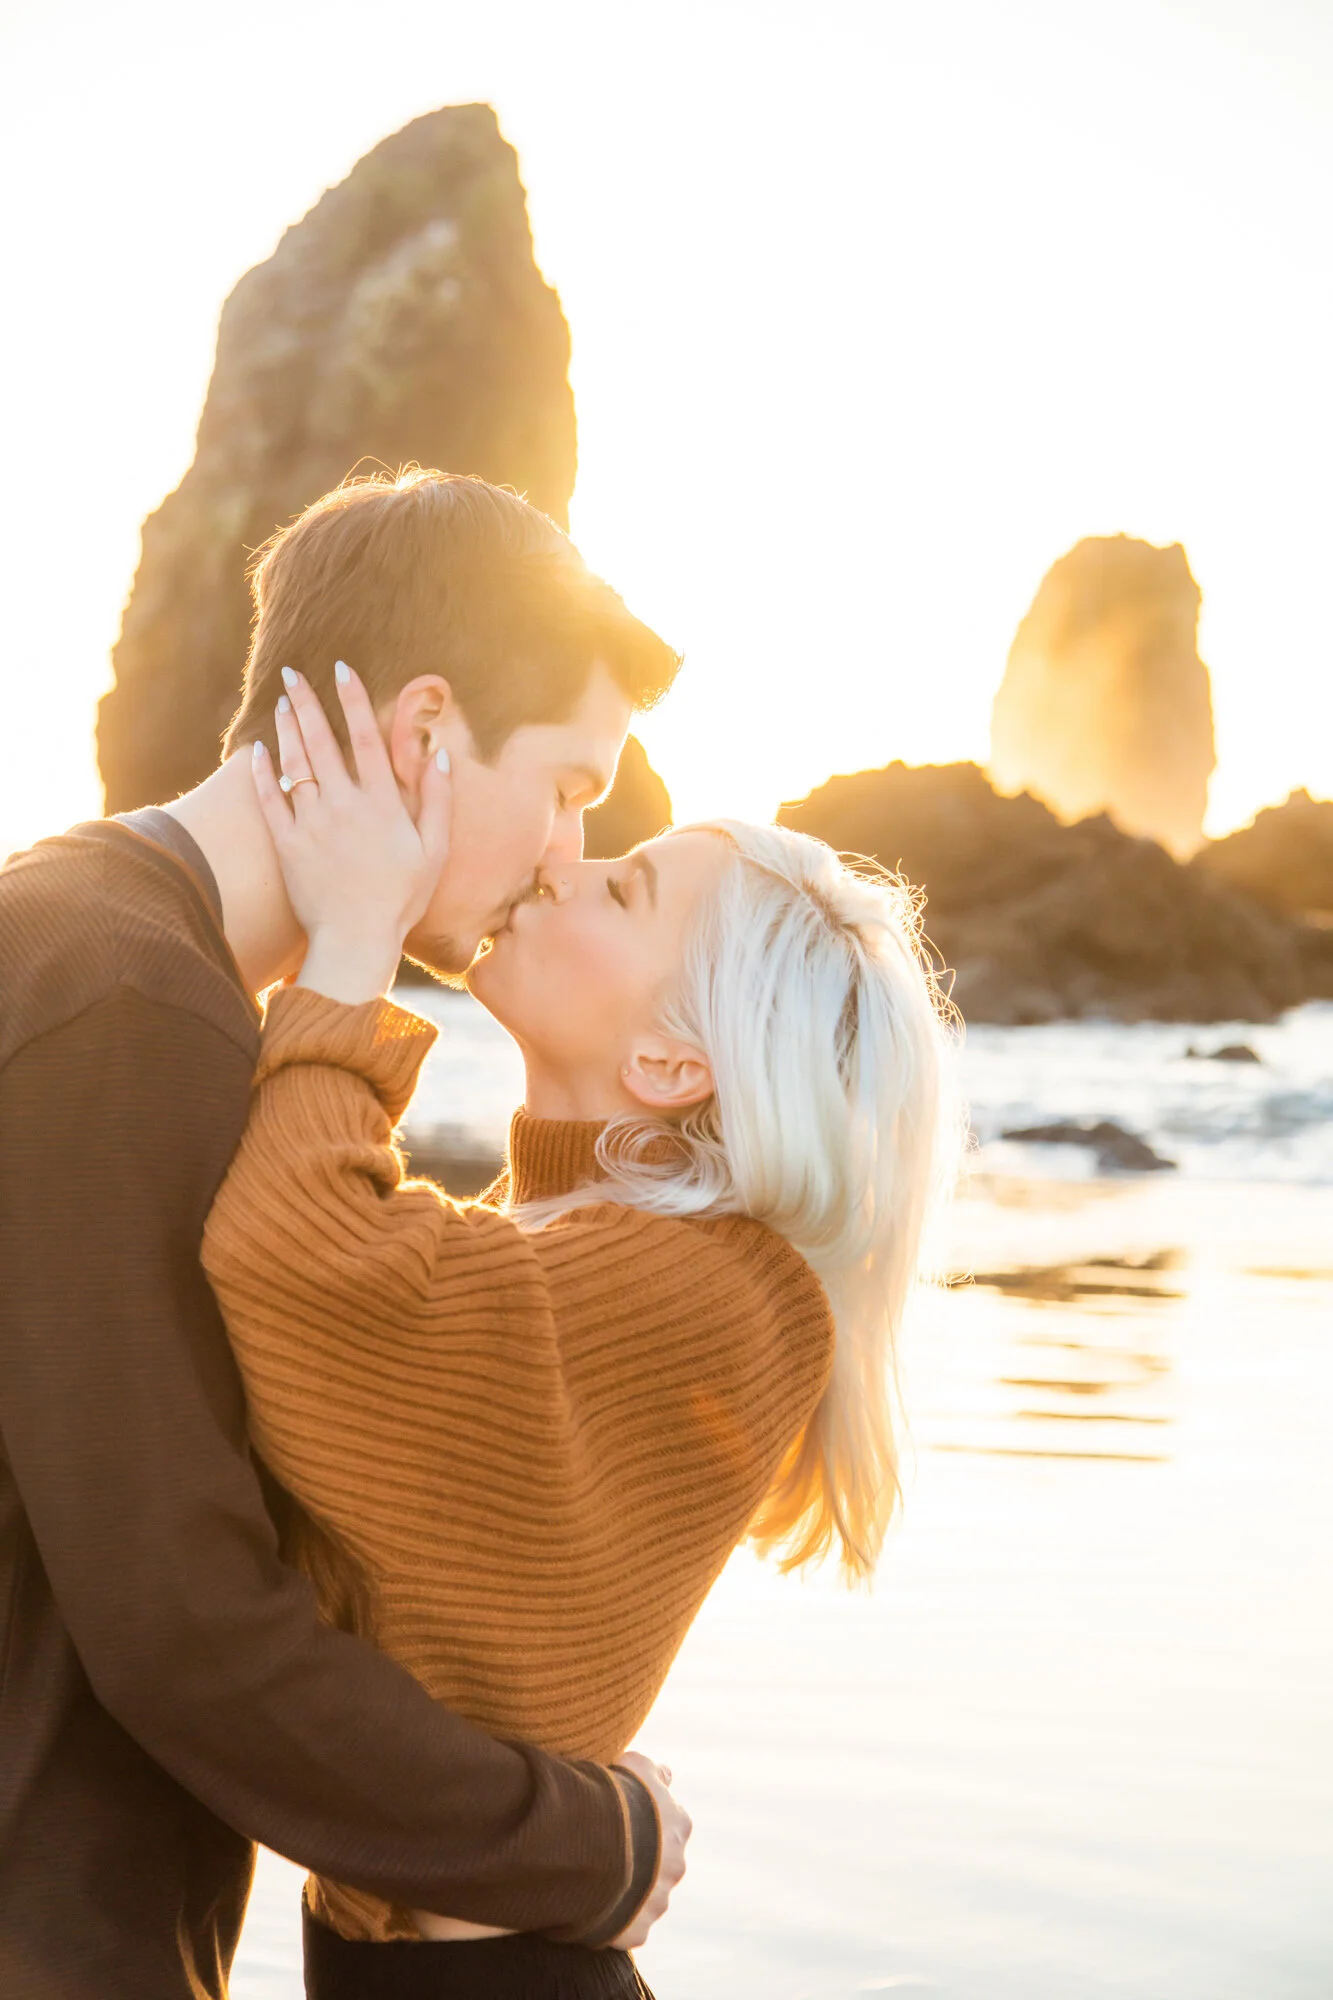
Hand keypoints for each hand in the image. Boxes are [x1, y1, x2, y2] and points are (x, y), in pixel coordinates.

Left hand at [251, 663, 450, 1003]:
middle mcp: (343, 806)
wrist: (355, 941)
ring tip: (284, 703)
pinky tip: (258, 750)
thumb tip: (439, 757)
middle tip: (293, 673)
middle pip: (322, 742)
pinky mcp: (287, 845)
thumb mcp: (434, 852)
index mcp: (382, 805)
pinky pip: (269, 800)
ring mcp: (311, 824)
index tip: (342, 670)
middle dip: (307, 702)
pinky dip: (262, 773)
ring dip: (287, 729)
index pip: (365, 739)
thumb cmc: (401, 899)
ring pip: (294, 764)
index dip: (354, 701)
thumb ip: (439, 802)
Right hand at [607, 1752, 691, 1950]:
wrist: (595, 1841)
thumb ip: (655, 1772)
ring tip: (593, 1879)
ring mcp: (658, 1902)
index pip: (667, 1827)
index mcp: (679, 1826)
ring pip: (643, 1898)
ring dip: (625, 1891)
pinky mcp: (637, 1931)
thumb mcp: (636, 1767)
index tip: (621, 1822)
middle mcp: (675, 1866)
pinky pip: (625, 1928)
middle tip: (605, 1852)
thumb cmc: (615, 1796)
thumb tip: (667, 1775)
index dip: (644, 1825)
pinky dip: (612, 1921)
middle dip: (638, 1861)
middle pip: (658, 1865)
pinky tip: (592, 1905)